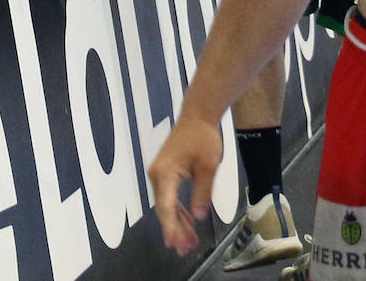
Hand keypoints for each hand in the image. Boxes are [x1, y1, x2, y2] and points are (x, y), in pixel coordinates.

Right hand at [148, 113, 222, 255]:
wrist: (197, 116)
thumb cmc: (203, 138)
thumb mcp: (208, 166)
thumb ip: (202, 193)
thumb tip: (198, 217)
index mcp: (165, 172)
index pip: (166, 205)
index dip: (170, 226)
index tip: (173, 243)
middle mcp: (157, 175)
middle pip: (165, 208)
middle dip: (175, 229)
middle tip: (185, 249)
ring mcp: (160, 174)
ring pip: (167, 205)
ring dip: (178, 222)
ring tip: (189, 243)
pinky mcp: (166, 173)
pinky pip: (170, 196)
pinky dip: (179, 210)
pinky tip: (189, 223)